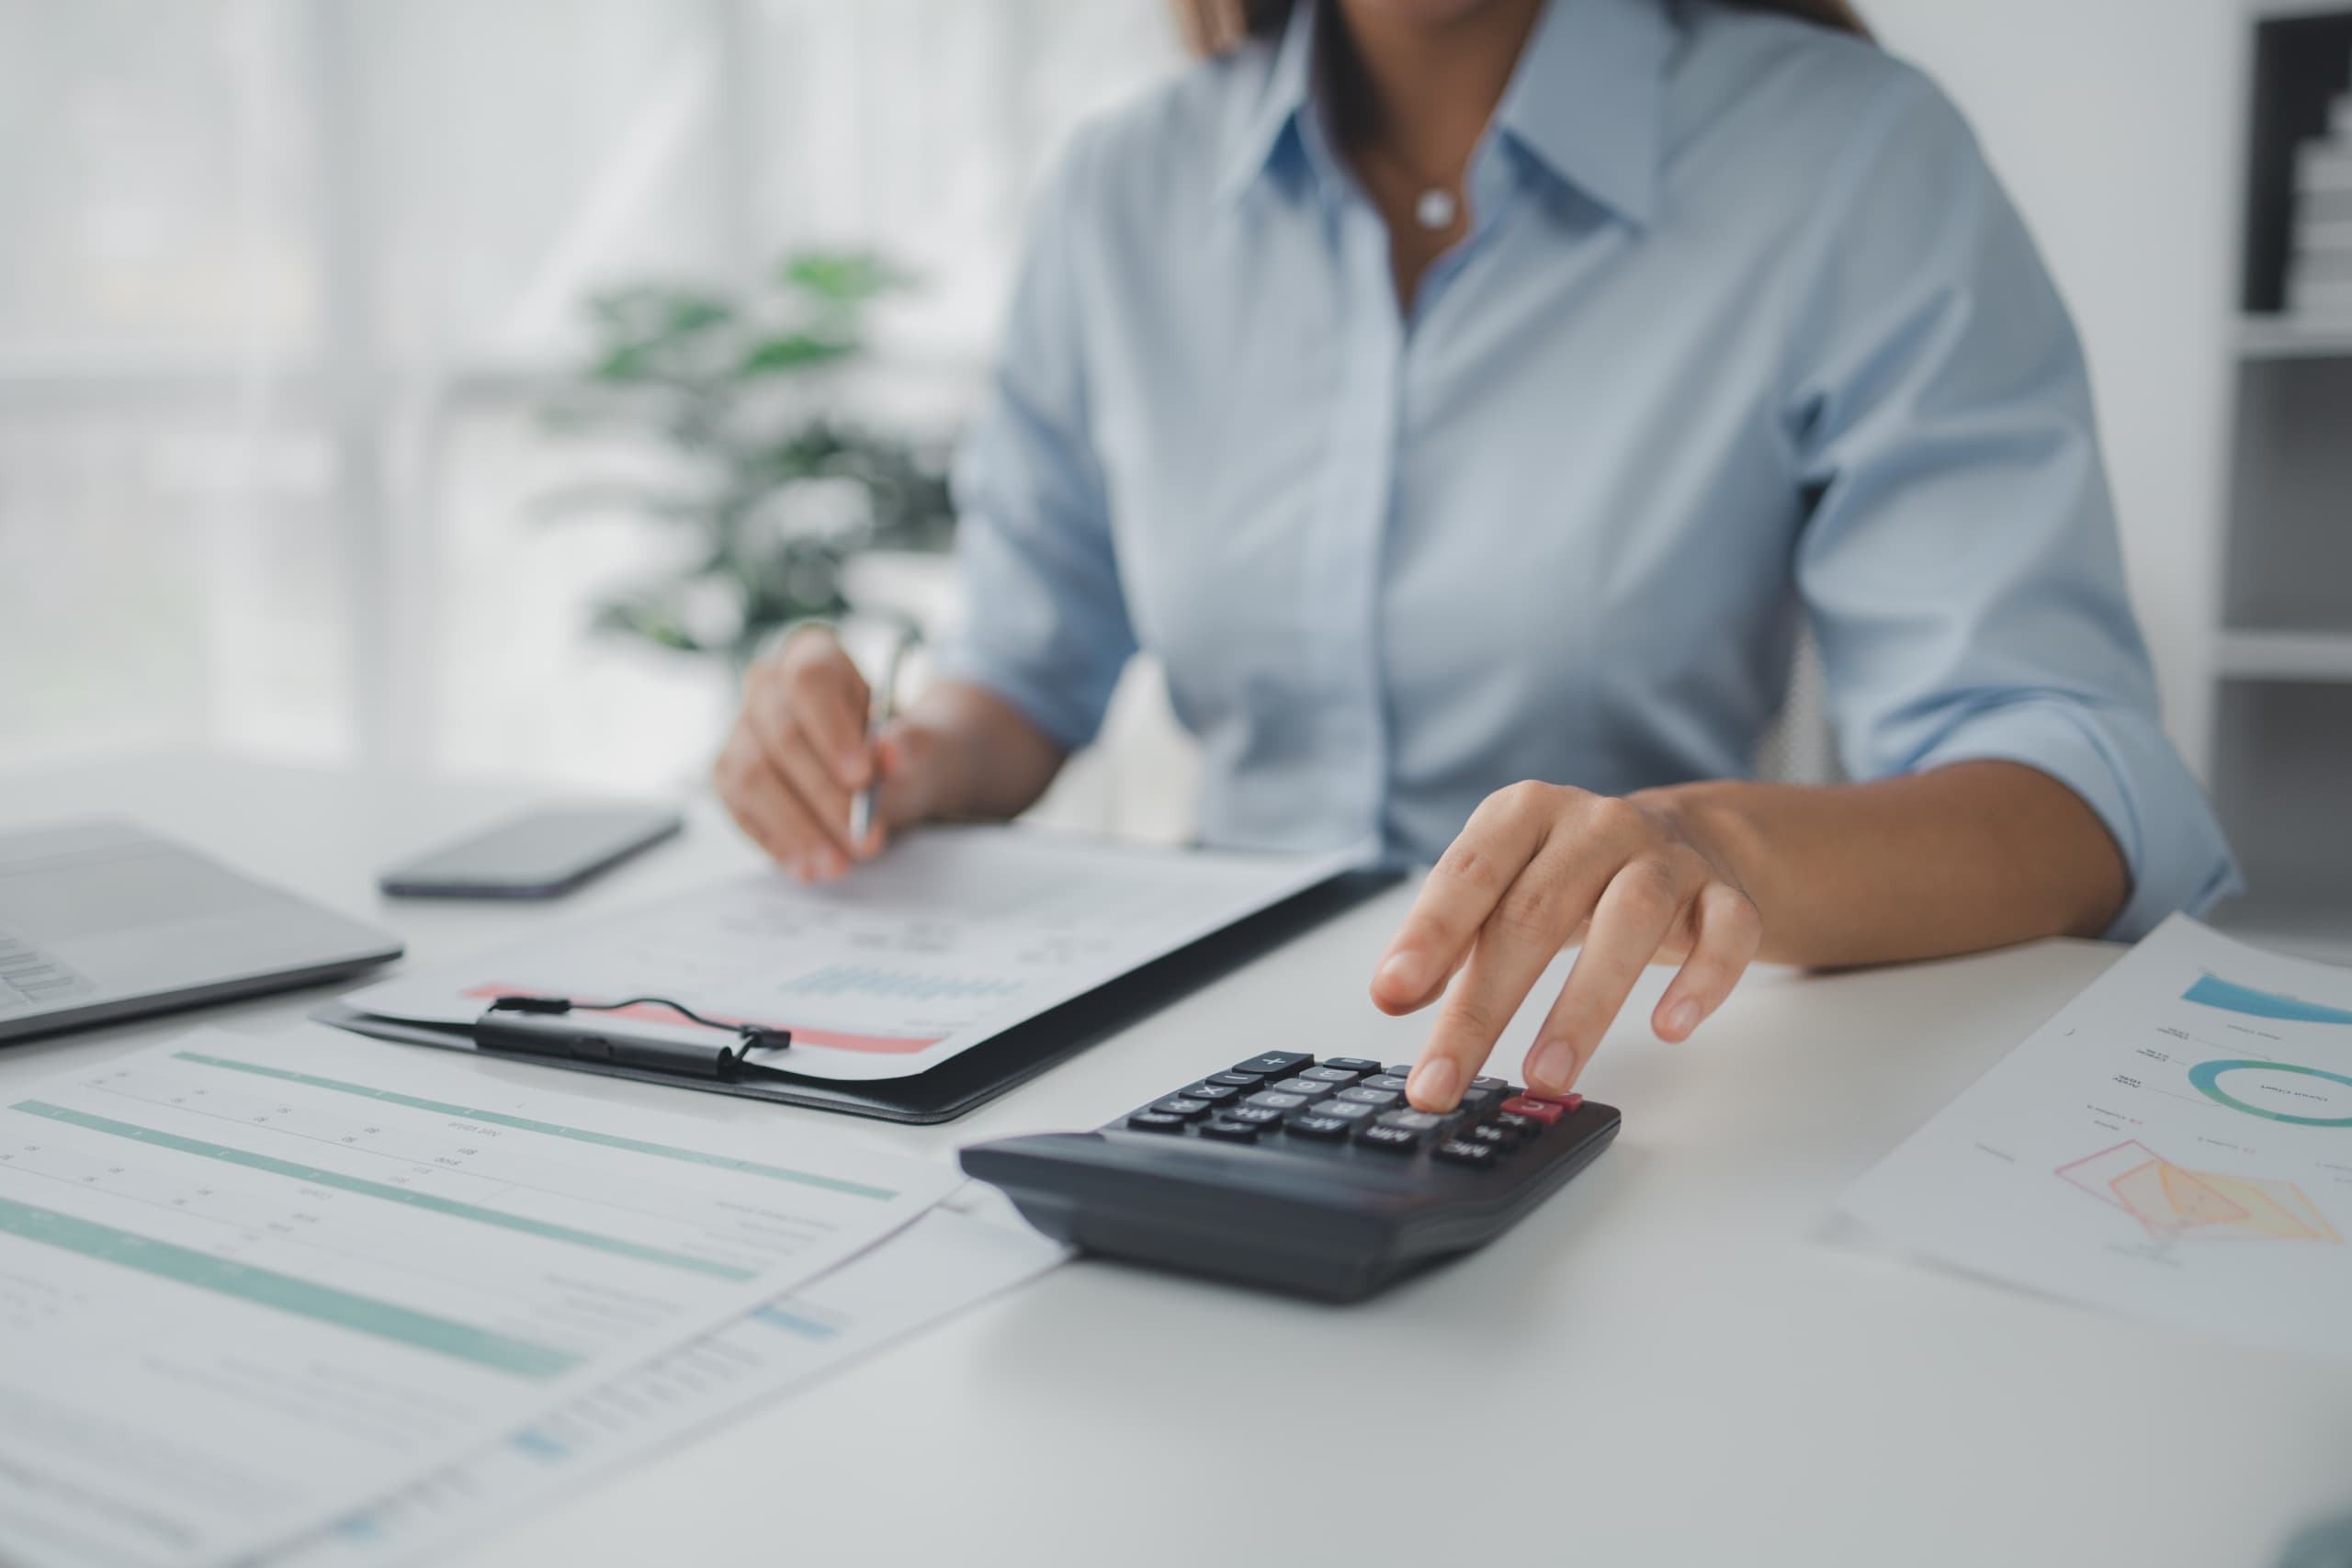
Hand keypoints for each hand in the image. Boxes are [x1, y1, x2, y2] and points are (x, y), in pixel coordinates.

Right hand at [713, 626, 947, 880]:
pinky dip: (777, 842)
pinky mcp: (729, 776)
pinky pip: (741, 810)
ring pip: (753, 777)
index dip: (832, 731)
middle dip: (824, 797)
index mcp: (814, 655)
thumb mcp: (921, 748)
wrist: (883, 777)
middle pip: (781, 734)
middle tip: (863, 841)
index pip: (810, 681)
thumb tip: (893, 751)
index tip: (863, 779)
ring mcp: (741, 731)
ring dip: (797, 828)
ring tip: (837, 865)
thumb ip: (913, 747)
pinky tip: (808, 866)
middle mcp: (767, 686)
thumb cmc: (897, 752)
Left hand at [1369, 782, 1761, 1110]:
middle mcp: (1595, 825)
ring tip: (1545, 1076)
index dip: (1429, 935)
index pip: (1469, 873)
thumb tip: (1395, 994)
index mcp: (1524, 814)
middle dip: (1483, 1009)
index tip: (1390, 996)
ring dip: (1584, 1006)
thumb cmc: (1571, 876)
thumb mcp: (1503, 889)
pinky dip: (1703, 979)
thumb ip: (1452, 938)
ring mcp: (1665, 857)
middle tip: (1443, 1082)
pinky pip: (1725, 931)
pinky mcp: (1724, 894)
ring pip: (1630, 920)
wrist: (1686, 837)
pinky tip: (1670, 1028)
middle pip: (1535, 913)